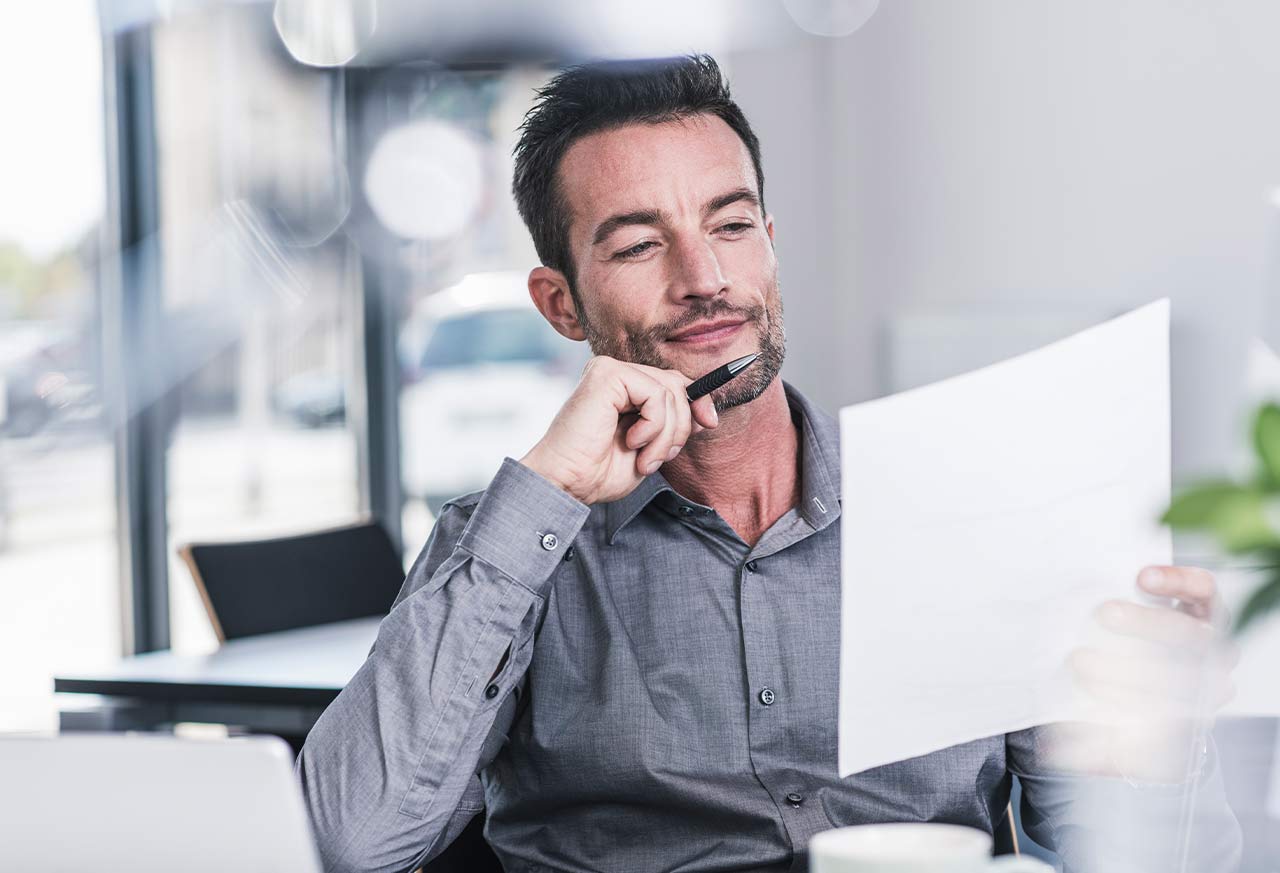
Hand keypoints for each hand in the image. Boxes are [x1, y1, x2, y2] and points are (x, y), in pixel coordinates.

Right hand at [519, 355, 718, 505]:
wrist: (567, 482)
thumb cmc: (598, 471)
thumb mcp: (650, 448)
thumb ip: (673, 425)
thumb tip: (706, 412)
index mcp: (623, 389)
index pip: (674, 382)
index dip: (697, 401)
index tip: (709, 423)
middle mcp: (615, 373)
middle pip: (676, 384)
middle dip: (681, 426)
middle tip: (661, 457)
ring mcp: (609, 370)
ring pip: (669, 392)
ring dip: (665, 435)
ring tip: (643, 457)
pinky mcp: (606, 374)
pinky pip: (656, 394)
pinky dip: (654, 426)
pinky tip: (632, 441)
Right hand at [1067, 565, 1237, 781]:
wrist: (1141, 653)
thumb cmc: (1121, 693)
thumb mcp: (1108, 730)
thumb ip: (1090, 746)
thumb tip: (1058, 751)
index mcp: (1184, 719)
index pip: (1165, 723)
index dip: (1125, 712)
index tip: (1082, 698)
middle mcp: (1205, 683)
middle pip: (1181, 682)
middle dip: (1127, 674)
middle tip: (1080, 661)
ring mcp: (1210, 642)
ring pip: (1195, 637)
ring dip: (1149, 626)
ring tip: (1105, 614)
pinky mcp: (1206, 604)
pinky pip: (1204, 592)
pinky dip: (1177, 584)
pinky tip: (1143, 578)